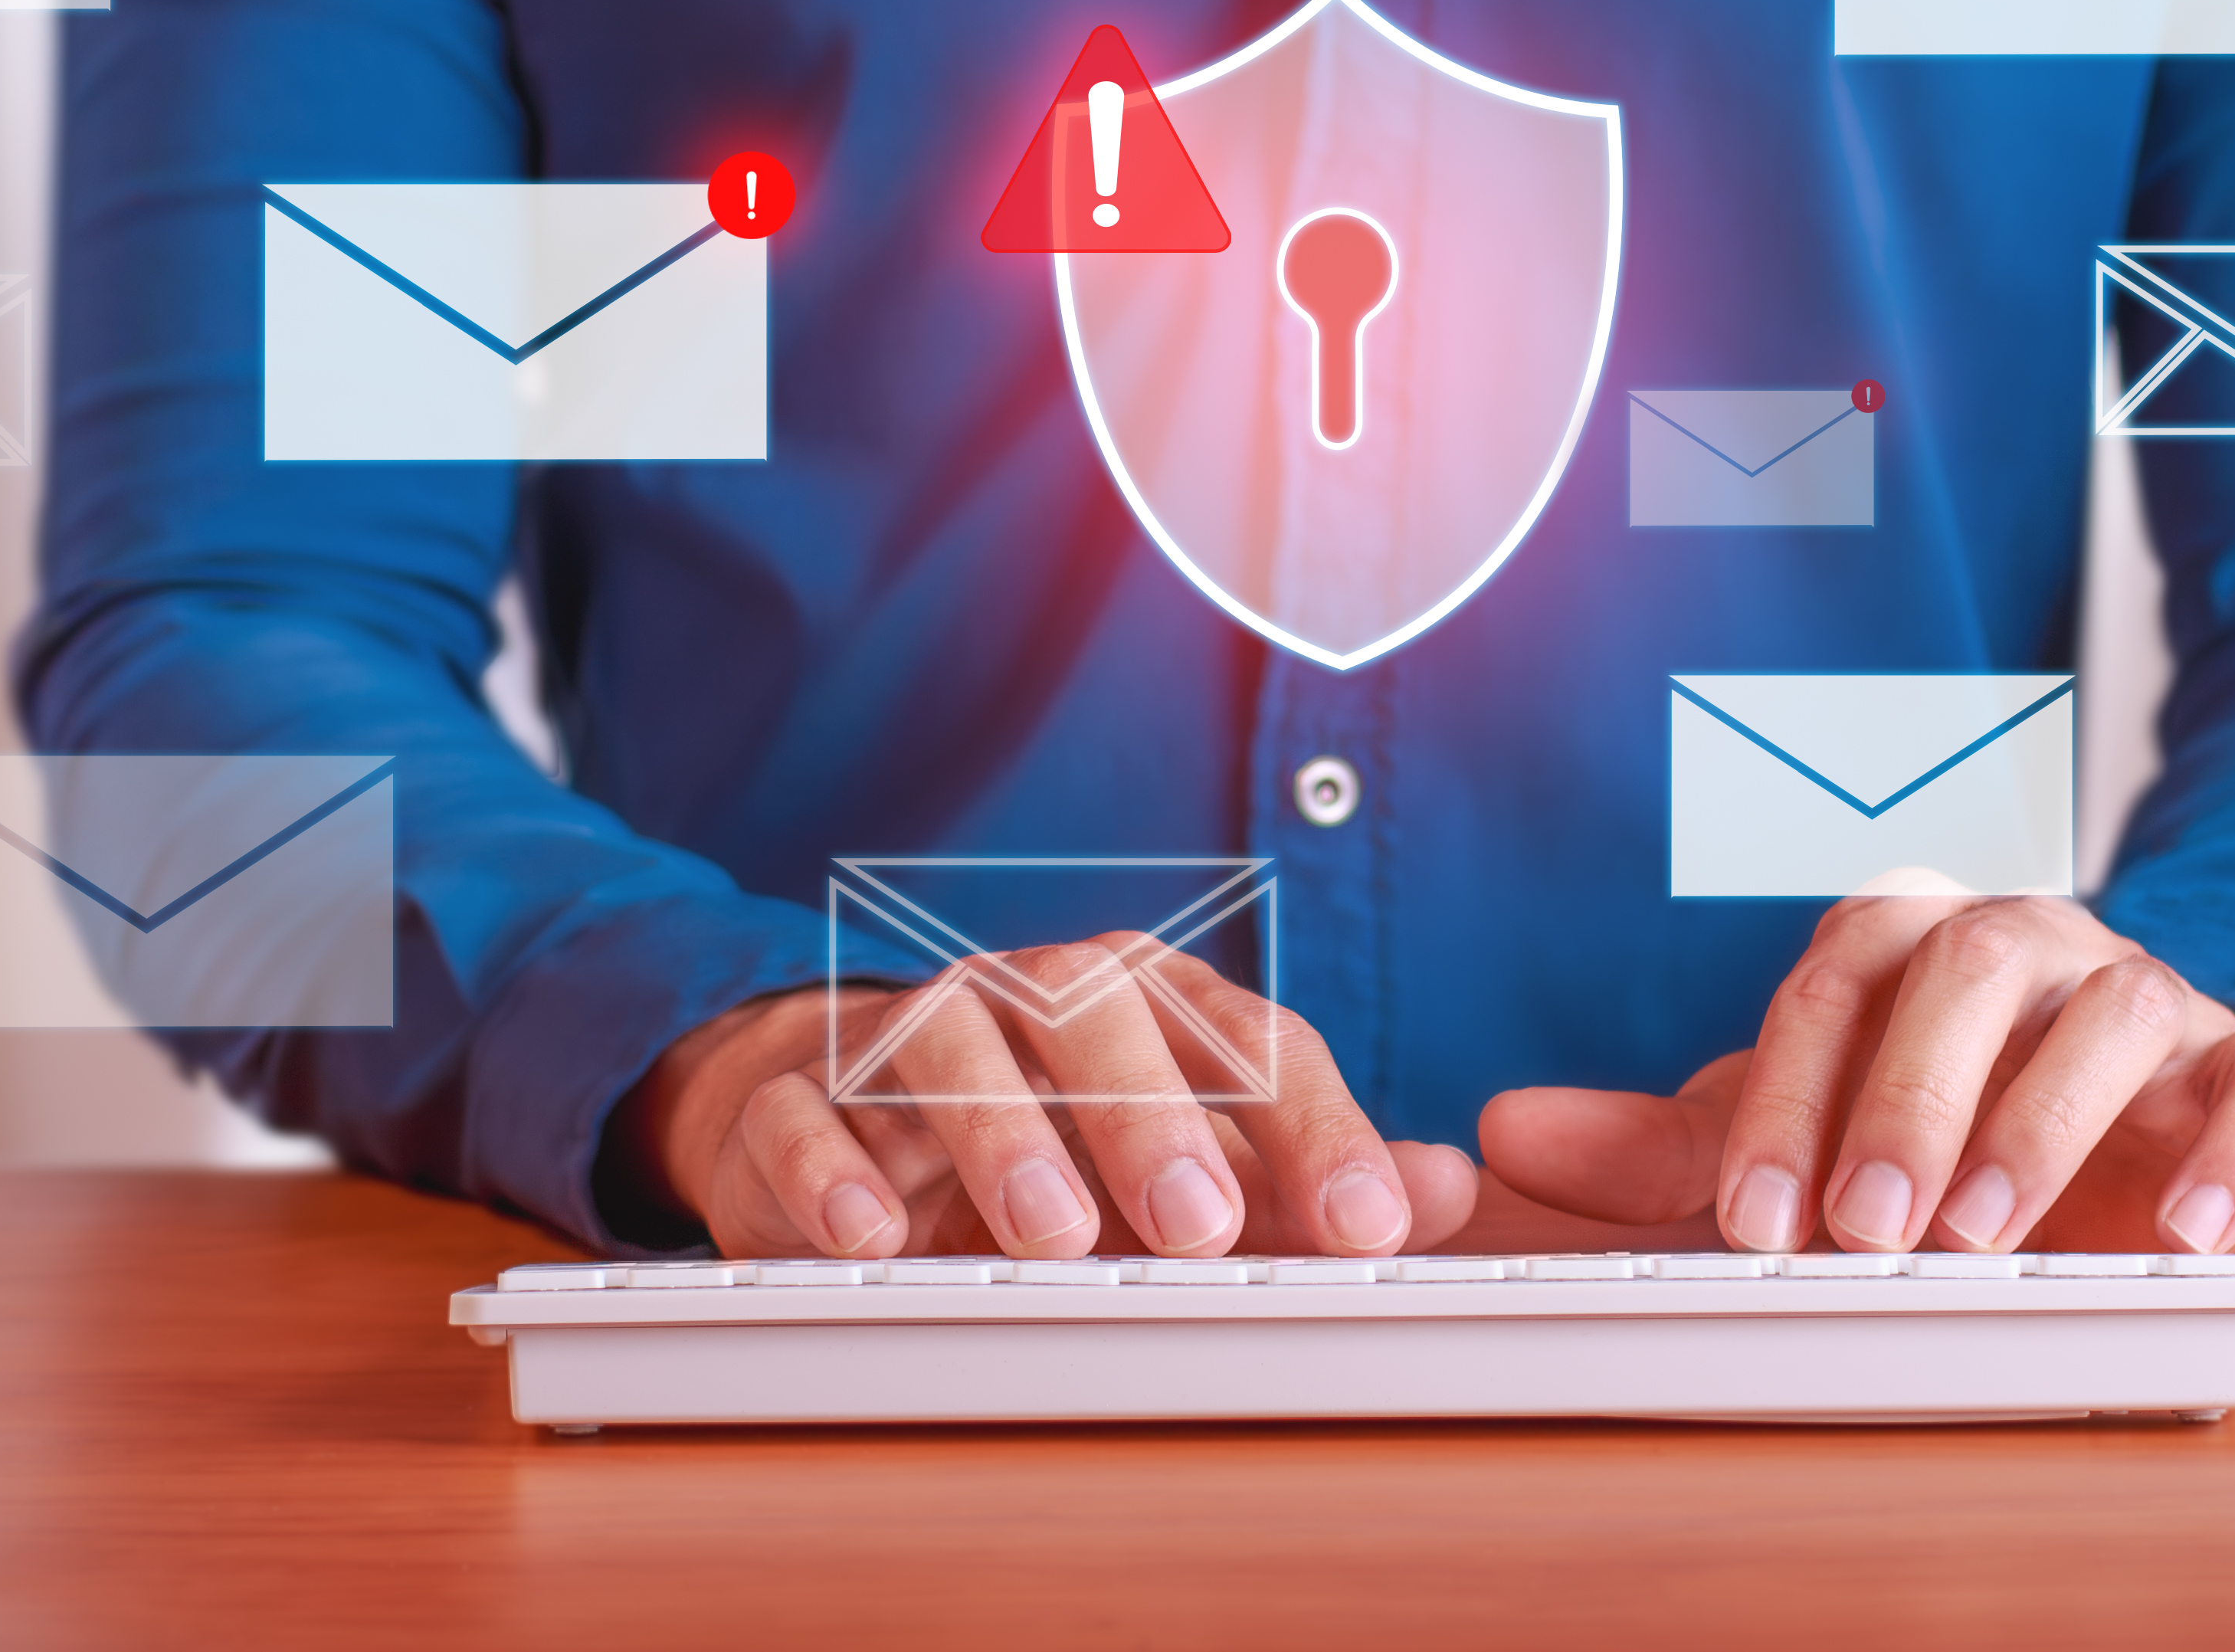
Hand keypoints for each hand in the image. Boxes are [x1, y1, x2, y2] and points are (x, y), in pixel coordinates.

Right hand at [614, 945, 1479, 1262]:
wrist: (826, 1112)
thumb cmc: (1040, 1140)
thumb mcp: (1183, 1164)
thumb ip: (1307, 1179)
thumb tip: (1444, 1190)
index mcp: (1145, 1004)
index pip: (1247, 1039)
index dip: (1313, 1129)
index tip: (1368, 1230)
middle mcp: (1029, 997)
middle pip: (1098, 1014)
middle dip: (1156, 1118)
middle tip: (1202, 1230)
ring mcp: (902, 1036)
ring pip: (950, 1043)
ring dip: (1004, 1136)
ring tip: (1053, 1238)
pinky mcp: (790, 1097)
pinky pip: (805, 1113)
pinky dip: (833, 1169)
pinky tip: (871, 1237)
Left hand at [1473, 895, 2234, 1255]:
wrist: (2111, 1118)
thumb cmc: (1930, 1122)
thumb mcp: (1792, 1134)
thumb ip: (1657, 1143)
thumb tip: (1505, 1127)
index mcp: (1912, 938)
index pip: (1840, 970)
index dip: (1792, 1091)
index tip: (1758, 1217)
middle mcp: (2032, 941)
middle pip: (1975, 967)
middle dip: (1914, 1097)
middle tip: (1870, 1228)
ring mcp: (2152, 991)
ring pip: (2119, 1006)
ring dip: (2050, 1120)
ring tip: (1989, 1235)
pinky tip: (2191, 1225)